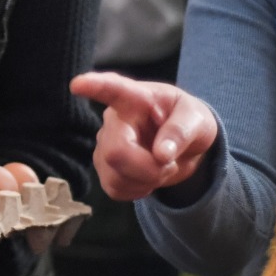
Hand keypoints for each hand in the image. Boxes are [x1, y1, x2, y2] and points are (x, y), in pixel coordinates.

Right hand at [69, 72, 217, 201]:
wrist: (187, 147)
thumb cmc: (189, 122)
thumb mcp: (198, 119)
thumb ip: (182, 131)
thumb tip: (161, 155)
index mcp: (136, 98)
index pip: (112, 89)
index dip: (94, 86)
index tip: (77, 84)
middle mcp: (113, 120)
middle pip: (115, 152)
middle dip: (148, 169)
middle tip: (170, 165)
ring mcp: (105, 145)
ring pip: (115, 176)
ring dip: (147, 181)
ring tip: (161, 167)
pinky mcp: (105, 168)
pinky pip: (114, 190)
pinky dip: (138, 191)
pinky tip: (148, 178)